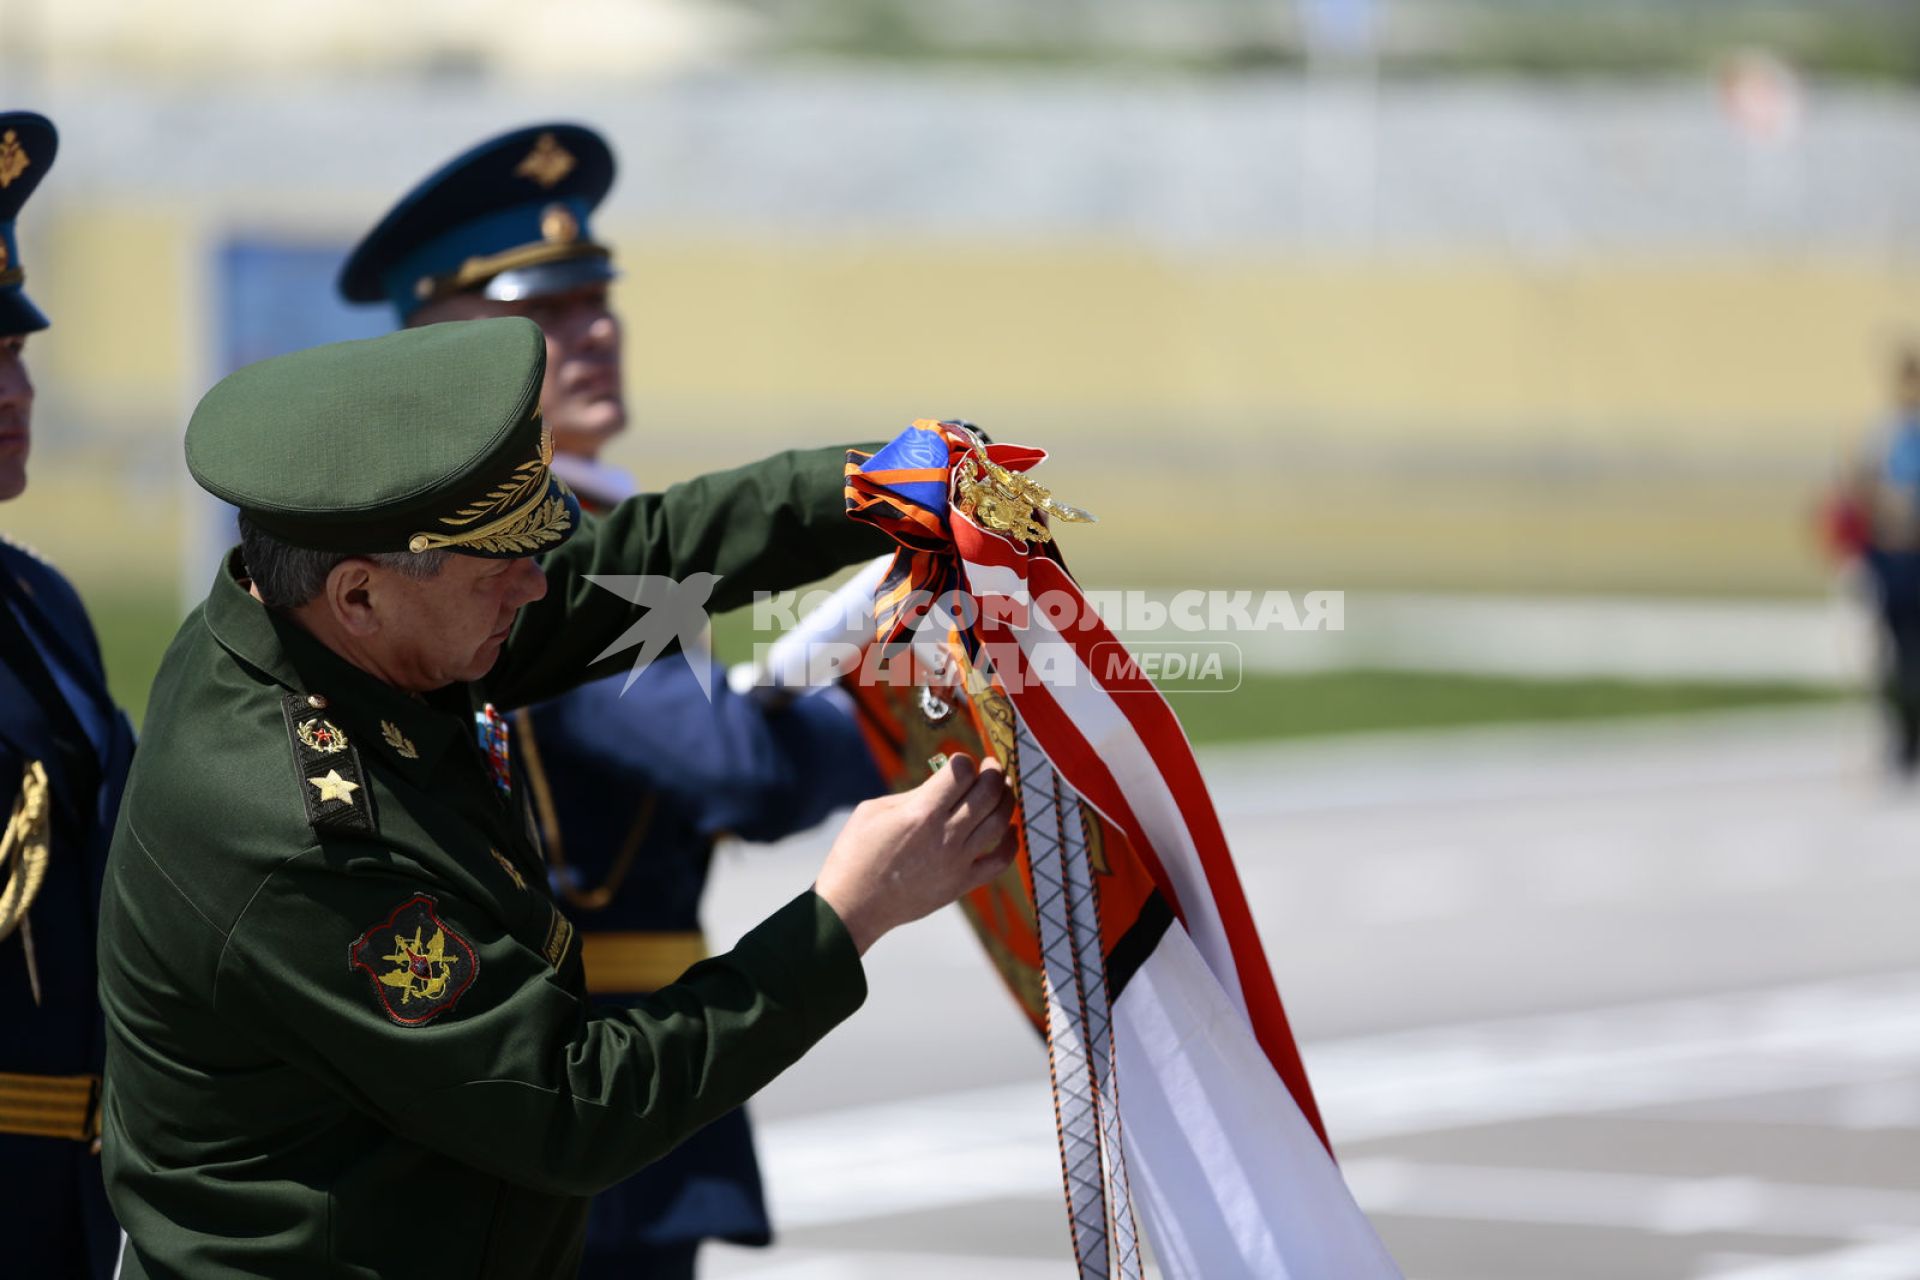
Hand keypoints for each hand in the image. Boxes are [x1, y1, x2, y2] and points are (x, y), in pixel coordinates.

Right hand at [814, 754, 1017, 954]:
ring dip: (1006, 799)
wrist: (853, 905)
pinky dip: (1011, 842)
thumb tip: (942, 782)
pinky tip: (1010, 829)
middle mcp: (945, 835)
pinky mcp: (961, 884)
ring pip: (999, 821)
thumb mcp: (874, 811)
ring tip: (1003, 789)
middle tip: (991, 766)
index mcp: (921, 813)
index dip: (964, 761)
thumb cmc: (856, 854)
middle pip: (987, 792)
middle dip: (993, 772)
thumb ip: (913, 794)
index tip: (961, 762)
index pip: (961, 772)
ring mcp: (957, 862)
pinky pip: (999, 861)